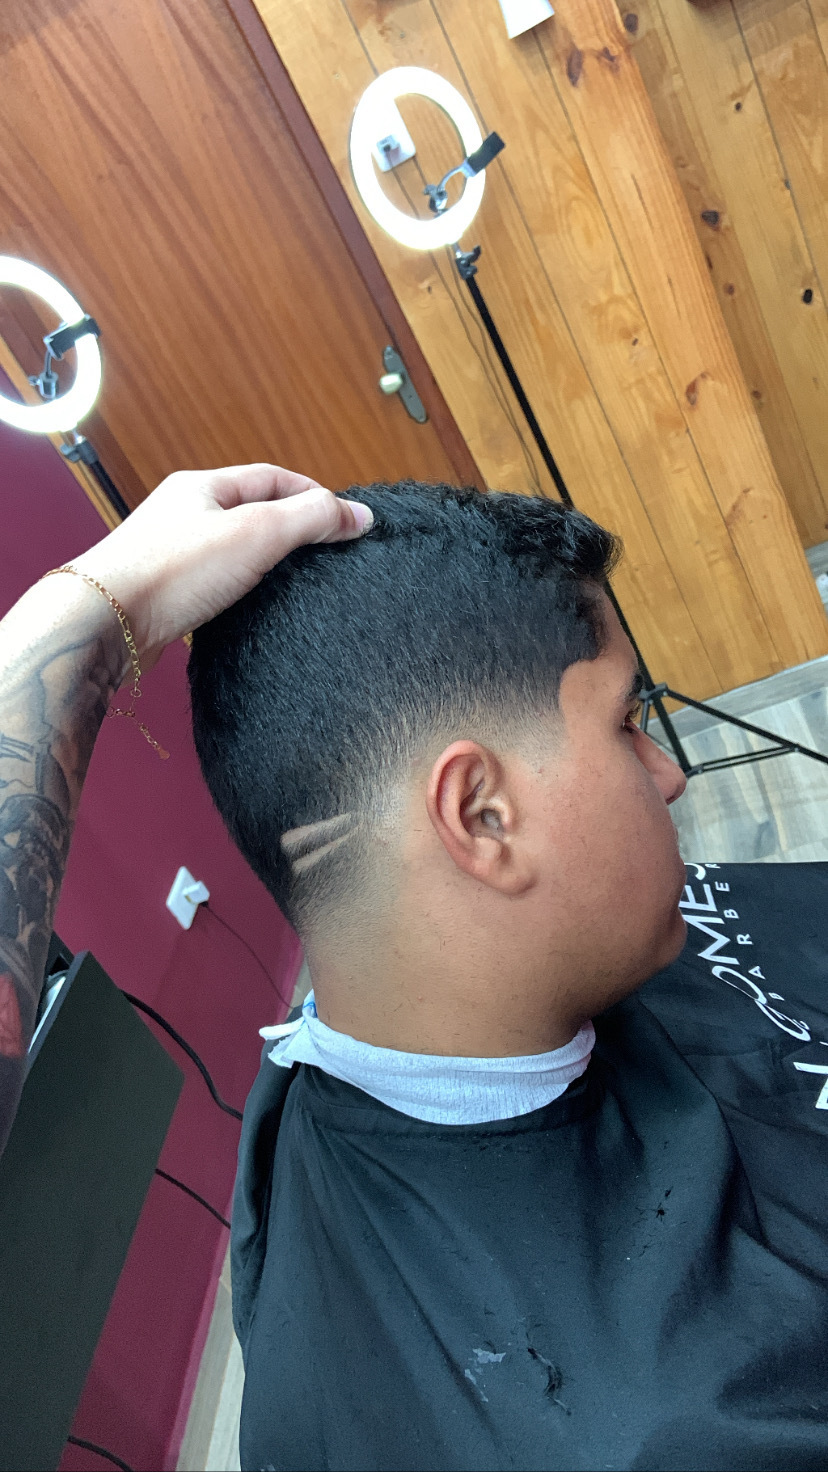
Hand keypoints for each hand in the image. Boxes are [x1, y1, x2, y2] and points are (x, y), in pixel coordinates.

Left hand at [70, 465, 372, 667]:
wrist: (106, 622)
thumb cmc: (171, 571)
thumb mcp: (256, 533)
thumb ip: (311, 520)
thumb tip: (359, 514)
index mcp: (202, 486)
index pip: (273, 478)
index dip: (315, 496)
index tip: (347, 521)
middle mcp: (185, 515)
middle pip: (254, 512)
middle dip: (294, 528)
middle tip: (330, 551)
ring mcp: (175, 555)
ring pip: (235, 550)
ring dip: (268, 563)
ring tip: (301, 582)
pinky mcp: (170, 594)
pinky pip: (218, 584)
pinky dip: (245, 591)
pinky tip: (258, 609)